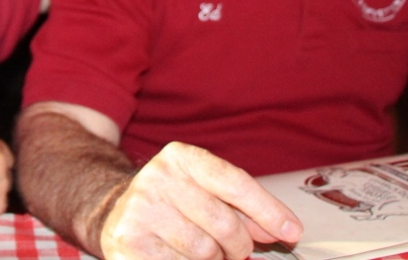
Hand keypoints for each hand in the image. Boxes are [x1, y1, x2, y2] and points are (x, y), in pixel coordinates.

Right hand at [99, 142, 301, 259]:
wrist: (115, 215)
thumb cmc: (174, 205)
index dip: (268, 210)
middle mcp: (157, 178)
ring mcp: (141, 211)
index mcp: (180, 157)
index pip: (235, 183)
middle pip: (225, 224)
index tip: (292, 232)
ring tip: (204, 254)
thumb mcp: (206, 192)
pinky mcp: (130, 243)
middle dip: (238, 246)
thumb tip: (284, 229)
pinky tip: (180, 257)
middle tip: (234, 252)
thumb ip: (244, 208)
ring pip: (205, 252)